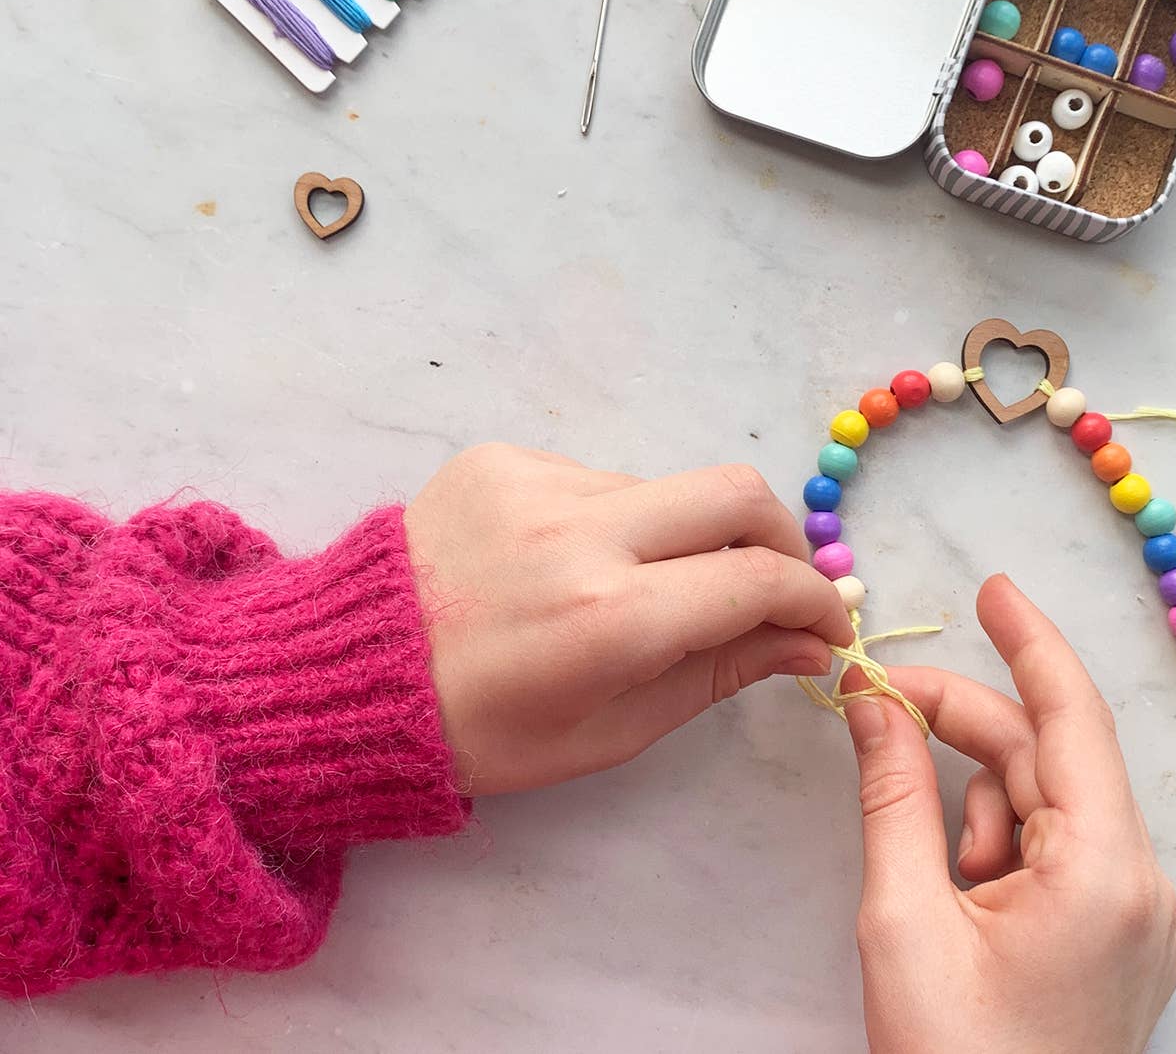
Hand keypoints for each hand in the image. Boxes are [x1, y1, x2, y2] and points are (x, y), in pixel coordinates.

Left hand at [404, 444, 852, 793]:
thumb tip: (808, 641)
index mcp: (609, 619)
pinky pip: (598, 478)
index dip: (812, 598)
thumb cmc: (482, 730)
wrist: (342, 675)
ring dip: (684, 534)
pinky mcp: (503, 455)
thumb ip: (719, 673)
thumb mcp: (609, 730)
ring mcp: (538, 480)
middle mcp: (581, 532)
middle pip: (736, 491)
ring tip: (642, 587)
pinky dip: (614, 519)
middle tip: (777, 580)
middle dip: (780, 535)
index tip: (823, 622)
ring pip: (664, 487)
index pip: (758, 578)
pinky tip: (570, 563)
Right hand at [843, 575, 1175, 1053]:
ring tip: (929, 883)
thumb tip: (873, 698)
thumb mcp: (904, 918)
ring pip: (1043, 805)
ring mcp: (1134, 916)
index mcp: (1105, 871)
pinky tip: (956, 898)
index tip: (991, 586)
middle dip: (962, 724)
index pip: (1071, 717)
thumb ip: (891, 793)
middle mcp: (1139, 884)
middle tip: (876, 699)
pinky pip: (1052, 851)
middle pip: (1046, 758)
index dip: (1029, 641)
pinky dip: (993, 846)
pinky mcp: (1116, 939)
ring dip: (972, 806)